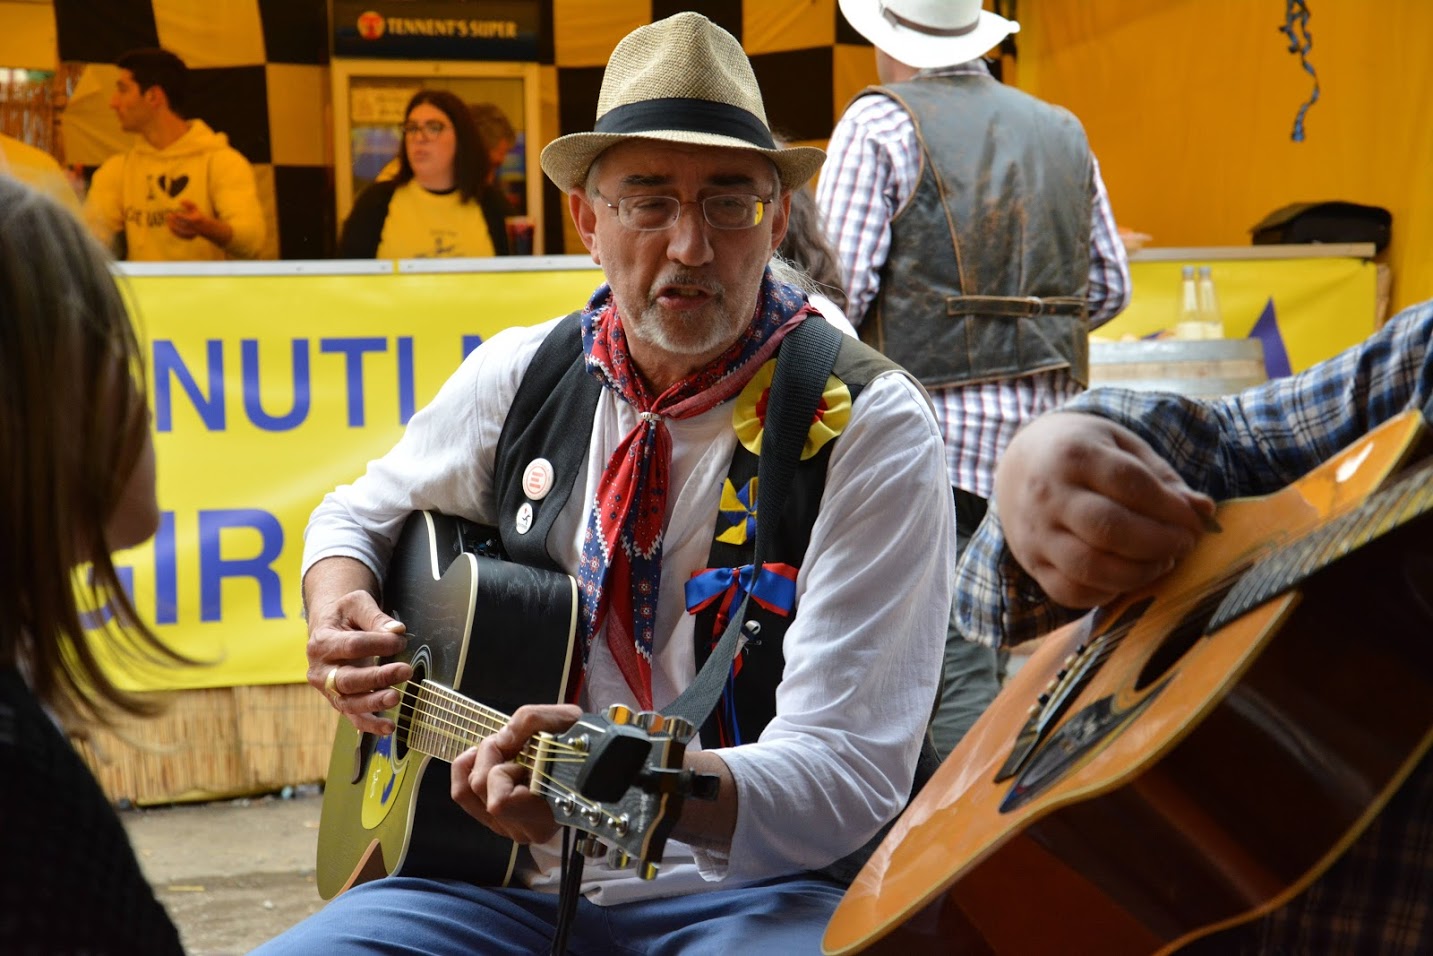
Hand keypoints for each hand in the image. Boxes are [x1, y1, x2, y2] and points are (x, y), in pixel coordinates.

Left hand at [165, 200, 206, 239]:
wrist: (204, 227)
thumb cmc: (196, 215)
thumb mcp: (195, 208)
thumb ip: (188, 203)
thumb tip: (181, 202)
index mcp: (197, 220)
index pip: (188, 219)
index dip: (180, 217)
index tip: (174, 213)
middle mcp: (196, 227)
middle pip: (183, 225)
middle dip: (175, 221)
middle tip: (168, 216)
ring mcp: (193, 233)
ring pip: (181, 232)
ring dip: (173, 227)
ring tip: (167, 222)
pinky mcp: (190, 237)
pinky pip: (181, 236)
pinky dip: (175, 232)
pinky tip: (170, 228)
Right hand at [305, 588, 410, 734]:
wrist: (329, 628)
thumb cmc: (344, 616)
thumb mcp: (356, 605)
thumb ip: (375, 617)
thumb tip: (397, 631)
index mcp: (321, 642)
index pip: (352, 646)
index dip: (378, 643)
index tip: (400, 639)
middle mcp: (320, 670)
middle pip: (347, 679)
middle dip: (378, 676)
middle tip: (405, 671)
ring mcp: (328, 690)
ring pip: (349, 703)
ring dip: (374, 703)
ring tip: (396, 697)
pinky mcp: (340, 702)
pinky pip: (354, 717)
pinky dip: (371, 724)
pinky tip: (389, 727)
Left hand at [450, 703, 582, 844]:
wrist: (593, 760)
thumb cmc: (582, 744)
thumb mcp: (567, 720)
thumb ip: (531, 721)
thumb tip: (503, 737)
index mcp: (545, 815)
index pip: (500, 800)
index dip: (505, 766)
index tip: (525, 751)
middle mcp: (525, 828)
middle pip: (478, 788)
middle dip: (490, 755)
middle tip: (514, 743)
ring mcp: (508, 827)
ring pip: (467, 792)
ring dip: (482, 763)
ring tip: (507, 753)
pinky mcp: (495, 820)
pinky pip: (463, 795)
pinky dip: (470, 770)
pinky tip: (490, 759)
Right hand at [994, 412, 1215, 608]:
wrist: (1018, 463)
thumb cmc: (1081, 452)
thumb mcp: (1120, 446)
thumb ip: (1160, 478)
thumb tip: (1203, 511)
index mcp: (1074, 454)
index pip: (1130, 484)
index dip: (1171, 509)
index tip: (1195, 522)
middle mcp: (1049, 494)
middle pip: (1109, 528)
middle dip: (1159, 543)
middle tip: (1183, 545)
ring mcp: (1036, 532)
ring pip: (1089, 566)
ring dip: (1138, 573)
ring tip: (1161, 562)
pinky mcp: (1031, 563)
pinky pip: (1069, 592)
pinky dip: (1106, 594)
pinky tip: (1127, 578)